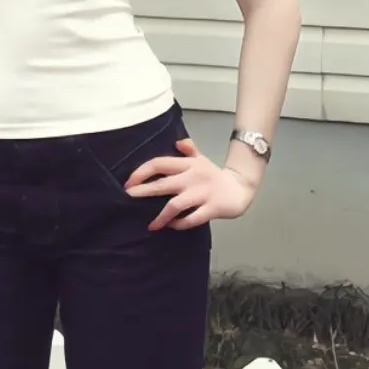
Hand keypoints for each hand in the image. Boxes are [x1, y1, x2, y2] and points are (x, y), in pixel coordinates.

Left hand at [124, 137, 258, 230]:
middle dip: (143, 192)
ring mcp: (202, 194)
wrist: (240, 188)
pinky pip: (192, 218)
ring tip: (151, 225)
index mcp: (188, 164)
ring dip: (161, 216)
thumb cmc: (214, 175)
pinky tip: (172, 226)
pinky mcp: (212, 208)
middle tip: (128, 200)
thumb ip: (189, 150)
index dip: (142, 172)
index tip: (128, 182)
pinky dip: (180, 224)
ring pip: (175, 204)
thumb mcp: (201, 159)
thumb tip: (178, 142)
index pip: (160, 164)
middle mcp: (192, 177)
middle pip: (163, 184)